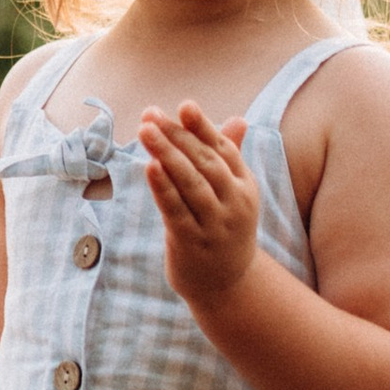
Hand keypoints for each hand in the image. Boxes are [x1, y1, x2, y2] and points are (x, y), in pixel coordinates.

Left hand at [139, 102, 261, 317]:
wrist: (227, 285)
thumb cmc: (224, 228)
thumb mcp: (233, 193)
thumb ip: (230, 156)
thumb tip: (238, 119)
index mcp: (244, 185)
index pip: (223, 149)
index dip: (203, 127)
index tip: (184, 105)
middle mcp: (234, 203)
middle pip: (204, 162)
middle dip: (177, 136)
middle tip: (151, 115)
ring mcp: (214, 224)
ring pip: (190, 183)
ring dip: (166, 154)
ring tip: (145, 132)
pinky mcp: (192, 242)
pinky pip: (175, 210)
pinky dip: (163, 187)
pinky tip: (150, 166)